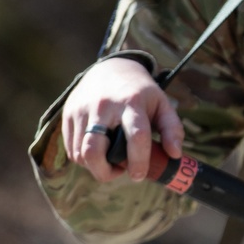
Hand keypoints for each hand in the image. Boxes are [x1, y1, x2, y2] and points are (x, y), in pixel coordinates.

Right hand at [62, 57, 183, 183]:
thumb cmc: (140, 93)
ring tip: (110, 160)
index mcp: (131, 102)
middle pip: (94, 150)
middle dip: (105, 172)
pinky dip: (84, 159)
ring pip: (81, 153)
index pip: (136, 136)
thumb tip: (175, 155)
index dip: (138, 161)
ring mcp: (82, 109)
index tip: (139, 175)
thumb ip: (173, 129)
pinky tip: (98, 152)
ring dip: (96, 167)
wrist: (110, 68)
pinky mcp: (68, 114)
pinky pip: (71, 149)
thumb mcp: (162, 104)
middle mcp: (103, 106)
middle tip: (119, 172)